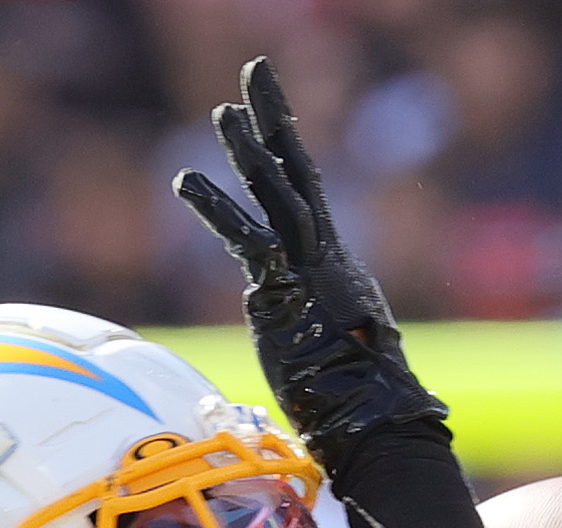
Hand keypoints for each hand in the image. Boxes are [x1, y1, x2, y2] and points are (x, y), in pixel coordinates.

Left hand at [175, 60, 445, 466]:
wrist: (377, 423)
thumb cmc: (360, 404)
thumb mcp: (336, 352)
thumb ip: (315, 326)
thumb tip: (303, 332)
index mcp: (336, 267)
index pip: (308, 196)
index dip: (287, 150)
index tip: (270, 111)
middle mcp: (325, 258)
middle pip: (297, 174)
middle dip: (276, 120)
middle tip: (256, 71)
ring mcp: (307, 272)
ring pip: (278, 195)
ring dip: (251, 151)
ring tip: (223, 112)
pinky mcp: (284, 293)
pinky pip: (248, 240)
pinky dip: (216, 209)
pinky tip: (184, 181)